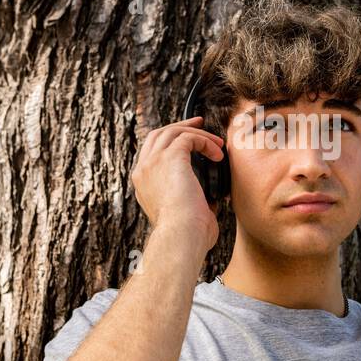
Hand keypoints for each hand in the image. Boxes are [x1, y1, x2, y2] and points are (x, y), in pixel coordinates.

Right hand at [131, 115, 223, 253]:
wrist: (181, 236)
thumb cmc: (186, 235)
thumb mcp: (183, 216)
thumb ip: (192, 203)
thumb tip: (211, 200)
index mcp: (143, 183)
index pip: (152, 152)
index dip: (171, 142)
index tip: (190, 140)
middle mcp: (143, 170)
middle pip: (158, 135)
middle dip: (180, 126)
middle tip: (200, 123)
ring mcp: (154, 162)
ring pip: (173, 132)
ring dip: (197, 134)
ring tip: (217, 143)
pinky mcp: (170, 157)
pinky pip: (188, 137)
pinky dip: (205, 141)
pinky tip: (217, 154)